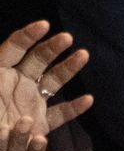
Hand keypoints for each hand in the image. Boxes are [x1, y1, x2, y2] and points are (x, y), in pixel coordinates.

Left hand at [0, 21, 92, 135]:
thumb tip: (7, 83)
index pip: (13, 48)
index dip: (28, 36)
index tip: (44, 25)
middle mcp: (16, 84)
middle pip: (38, 59)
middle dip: (52, 47)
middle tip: (67, 38)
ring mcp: (30, 102)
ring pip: (53, 80)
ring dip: (68, 67)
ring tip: (83, 55)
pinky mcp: (39, 124)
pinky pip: (59, 114)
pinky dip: (74, 108)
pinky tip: (88, 100)